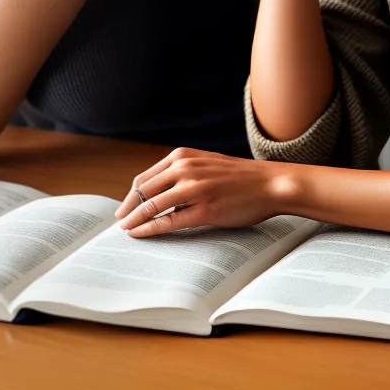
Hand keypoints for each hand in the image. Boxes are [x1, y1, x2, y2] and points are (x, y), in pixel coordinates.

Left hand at [114, 148, 290, 237]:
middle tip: (119, 221)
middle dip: (128, 208)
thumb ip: (183, 171)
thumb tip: (158, 191)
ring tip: (126, 231)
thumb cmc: (239, 177)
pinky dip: (150, 229)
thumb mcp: (206, 163)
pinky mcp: (203, 210)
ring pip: (152, 206)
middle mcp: (184, 168)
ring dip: (134, 220)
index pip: (145, 177)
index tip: (124, 207)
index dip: (131, 195)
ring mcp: (193, 189)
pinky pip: (168, 221)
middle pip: (143, 191)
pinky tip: (141, 233)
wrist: (270, 183)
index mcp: (183, 155)